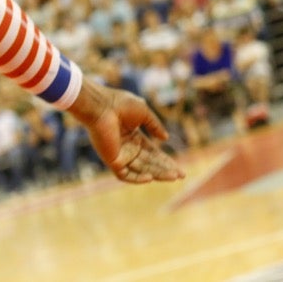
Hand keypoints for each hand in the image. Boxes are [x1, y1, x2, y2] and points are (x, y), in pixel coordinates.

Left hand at [66, 81, 183, 183]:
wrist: (102, 106)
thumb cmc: (120, 104)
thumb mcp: (143, 112)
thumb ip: (154, 125)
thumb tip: (165, 139)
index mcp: (134, 137)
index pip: (152, 153)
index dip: (165, 160)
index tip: (179, 168)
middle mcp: (127, 148)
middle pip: (150, 163)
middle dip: (165, 169)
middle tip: (180, 175)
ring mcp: (120, 155)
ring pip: (141, 170)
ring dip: (157, 174)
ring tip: (173, 176)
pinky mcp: (112, 160)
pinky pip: (125, 175)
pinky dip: (137, 178)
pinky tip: (150, 177)